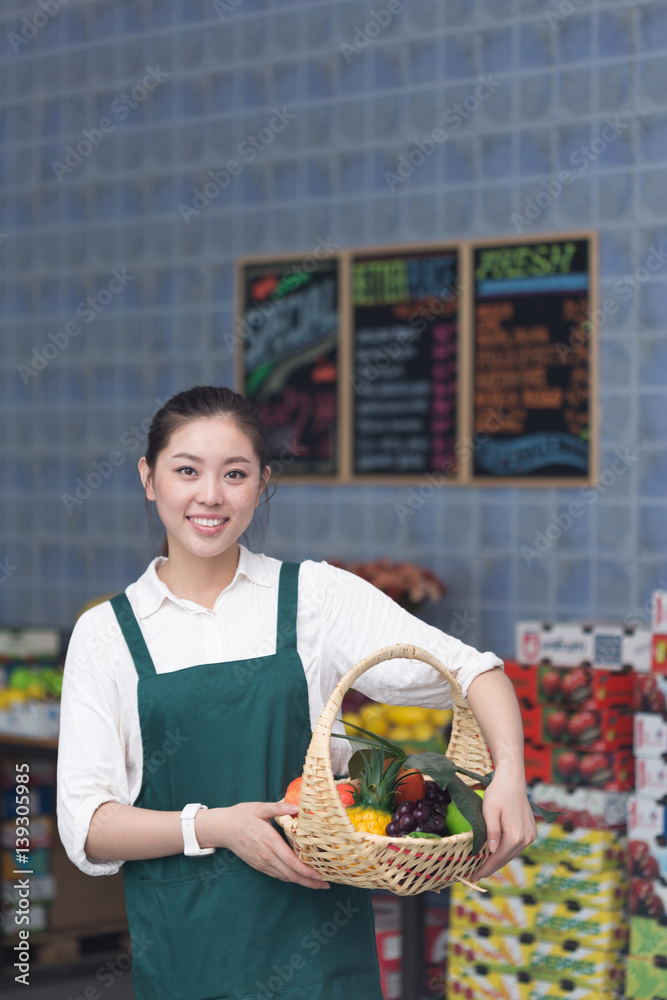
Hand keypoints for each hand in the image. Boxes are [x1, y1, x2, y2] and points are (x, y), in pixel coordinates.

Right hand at [202, 801, 329, 889]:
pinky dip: (290, 878)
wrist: (222, 828)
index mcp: (269, 841)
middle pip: (290, 874)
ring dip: (301, 882)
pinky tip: (298, 877)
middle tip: (325, 885)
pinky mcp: (258, 865)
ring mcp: (261, 863)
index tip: (319, 875)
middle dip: (309, 882)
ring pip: (284, 877)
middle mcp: (266, 856)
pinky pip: (277, 875)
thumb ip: (279, 808)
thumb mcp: (260, 807)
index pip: (290, 861)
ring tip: (316, 884)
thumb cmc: (241, 815)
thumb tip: (296, 806)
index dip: (306, 871)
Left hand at [472, 767, 536, 880]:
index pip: (497, 859)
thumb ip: (492, 831)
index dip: (485, 869)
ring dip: (498, 860)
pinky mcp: (531, 832)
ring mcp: (530, 836)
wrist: (512, 780)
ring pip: (511, 854)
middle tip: (475, 875)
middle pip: (505, 859)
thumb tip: (493, 851)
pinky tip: (496, 853)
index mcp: (515, 836)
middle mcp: (526, 839)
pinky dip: (506, 852)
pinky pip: (516, 847)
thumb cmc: (498, 793)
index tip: (473, 877)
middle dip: (490, 868)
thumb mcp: (490, 810)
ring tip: (483, 867)